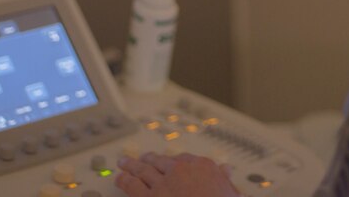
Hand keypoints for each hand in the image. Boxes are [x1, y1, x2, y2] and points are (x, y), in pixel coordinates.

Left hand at [116, 152, 242, 196]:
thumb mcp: (230, 192)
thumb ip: (224, 179)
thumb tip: (226, 170)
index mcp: (201, 167)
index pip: (184, 159)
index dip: (173, 160)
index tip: (168, 160)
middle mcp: (180, 171)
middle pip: (160, 161)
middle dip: (149, 159)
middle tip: (142, 157)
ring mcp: (163, 183)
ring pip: (144, 170)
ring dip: (132, 166)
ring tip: (124, 163)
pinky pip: (133, 186)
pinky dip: (124, 181)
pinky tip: (119, 178)